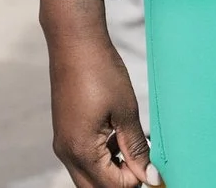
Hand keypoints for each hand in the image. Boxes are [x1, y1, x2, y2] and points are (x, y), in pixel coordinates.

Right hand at [41, 0, 156, 186]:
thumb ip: (136, 148)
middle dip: (120, 182)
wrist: (75, 41)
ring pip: (88, 176)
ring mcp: (63, 143)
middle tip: (142, 163)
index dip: (136, 179)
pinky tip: (117, 136)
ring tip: (132, 145)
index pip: (113, 187)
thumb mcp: (125, 111)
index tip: (152, 162)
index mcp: (81, 150)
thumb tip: (150, 177)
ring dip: (111, 171)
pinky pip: (82, 159)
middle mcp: (67, 152)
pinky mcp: (64, 132)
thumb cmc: (101, 72)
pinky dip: (101, 158)